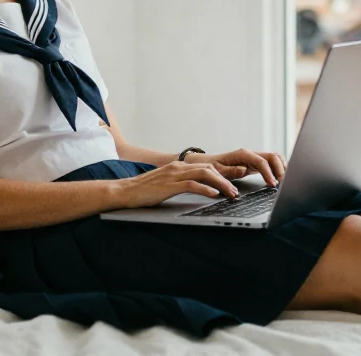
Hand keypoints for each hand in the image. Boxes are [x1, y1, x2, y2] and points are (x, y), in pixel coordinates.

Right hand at [116, 161, 238, 208]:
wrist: (124, 191)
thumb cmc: (143, 191)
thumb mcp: (164, 184)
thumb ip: (178, 183)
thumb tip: (194, 189)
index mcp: (177, 167)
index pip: (205, 167)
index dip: (220, 174)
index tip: (232, 183)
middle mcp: (178, 167)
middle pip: (208, 169)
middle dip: (225, 179)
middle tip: (236, 190)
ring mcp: (173, 175)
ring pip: (204, 174)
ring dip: (221, 184)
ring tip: (231, 193)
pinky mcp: (169, 185)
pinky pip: (192, 185)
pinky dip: (205, 189)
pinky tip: (214, 194)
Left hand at [193, 148, 285, 186]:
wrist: (208, 164)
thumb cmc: (212, 168)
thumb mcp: (218, 171)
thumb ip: (230, 171)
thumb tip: (244, 169)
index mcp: (242, 154)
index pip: (261, 162)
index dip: (269, 173)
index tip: (273, 185)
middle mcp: (251, 154)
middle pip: (273, 156)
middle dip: (280, 169)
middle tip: (282, 184)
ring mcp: (254, 157)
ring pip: (275, 158)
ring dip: (281, 168)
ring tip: (282, 182)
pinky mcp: (256, 163)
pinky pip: (271, 163)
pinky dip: (278, 169)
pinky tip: (278, 179)